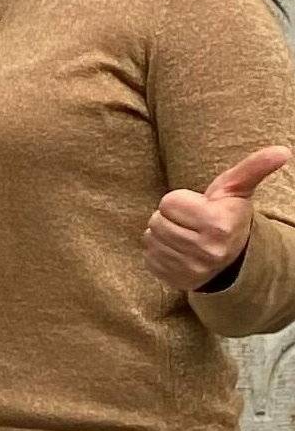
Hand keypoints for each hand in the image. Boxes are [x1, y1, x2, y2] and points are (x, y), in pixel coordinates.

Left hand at [144, 144, 290, 291]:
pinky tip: (179, 251)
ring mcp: (191, 269)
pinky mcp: (175, 280)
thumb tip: (282, 151)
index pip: (168, 202)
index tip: (198, 207)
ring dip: (163, 234)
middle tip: (190, 222)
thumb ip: (254, 168)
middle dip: (170, 217)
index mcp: (218, 225)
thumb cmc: (228, 215)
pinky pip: (149, 258)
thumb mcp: (237, 190)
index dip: (180, 201)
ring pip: (151, 239)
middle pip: (156, 221)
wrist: (232, 257)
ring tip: (185, 234)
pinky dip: (159, 252)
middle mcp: (206, 250)